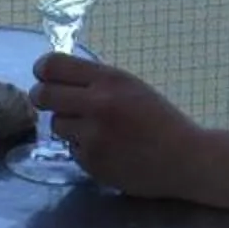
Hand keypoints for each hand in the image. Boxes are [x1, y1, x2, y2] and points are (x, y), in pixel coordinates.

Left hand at [31, 52, 205, 199]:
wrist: (186, 158)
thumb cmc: (159, 119)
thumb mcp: (130, 87)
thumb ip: (95, 81)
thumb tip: (52, 76)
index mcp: (109, 79)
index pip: (53, 65)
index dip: (42, 70)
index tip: (44, 76)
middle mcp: (97, 104)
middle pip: (42, 95)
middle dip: (42, 97)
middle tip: (49, 101)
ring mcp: (93, 135)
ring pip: (56, 124)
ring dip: (67, 126)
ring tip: (93, 130)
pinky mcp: (91, 162)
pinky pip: (71, 149)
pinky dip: (83, 149)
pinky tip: (106, 150)